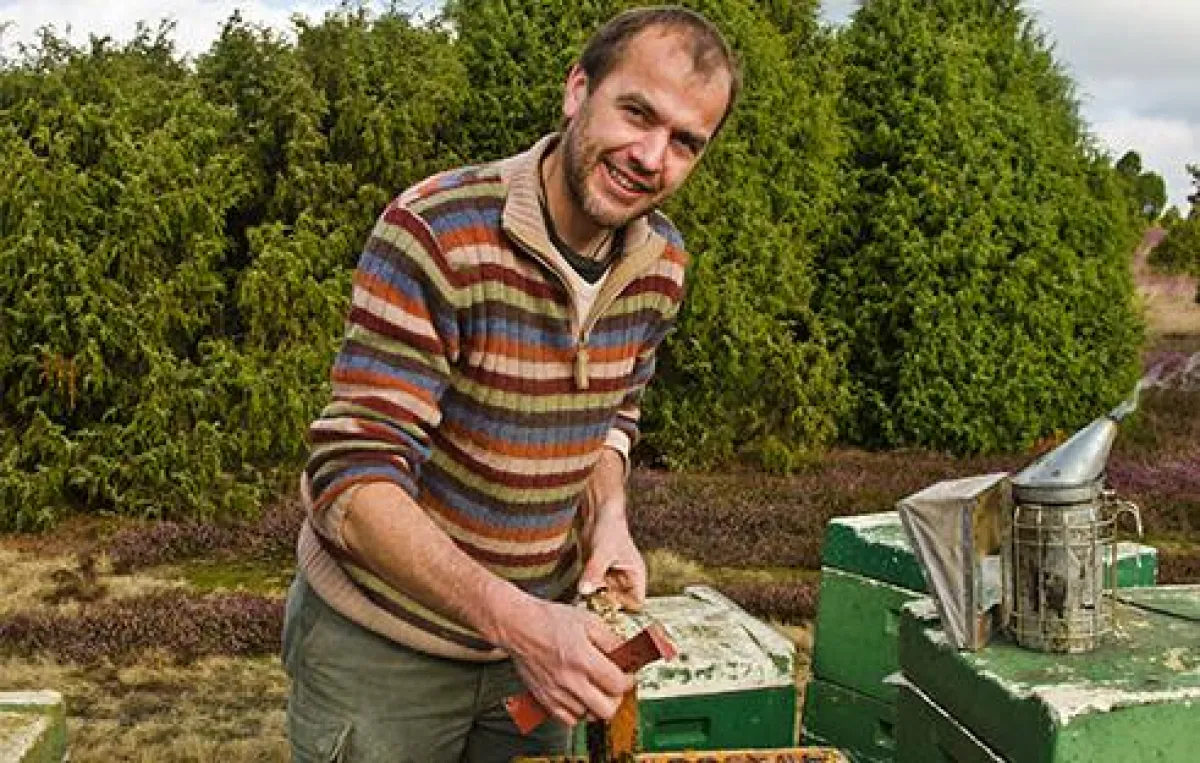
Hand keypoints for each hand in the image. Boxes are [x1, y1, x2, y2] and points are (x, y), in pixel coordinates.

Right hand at [496, 598, 634, 726]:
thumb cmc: (550, 621)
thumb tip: (629, 655)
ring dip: (596, 705)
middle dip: (616, 698)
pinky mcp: (544, 700)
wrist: (519, 626)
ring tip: (595, 689)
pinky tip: (579, 697)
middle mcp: (570, 680)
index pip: (617, 685)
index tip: (626, 675)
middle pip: (607, 709)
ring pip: (588, 717)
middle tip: (613, 686)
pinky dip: (578, 712)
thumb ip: (612, 640)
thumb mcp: (588, 621)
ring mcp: (556, 693)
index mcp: (583, 659)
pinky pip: (568, 721)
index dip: (628, 680)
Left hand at [579, 508, 646, 611]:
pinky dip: (588, 591)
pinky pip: (595, 590)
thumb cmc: (608, 529)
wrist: (596, 513)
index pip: (636, 603)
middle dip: (606, 606)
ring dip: (595, 600)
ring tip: (585, 594)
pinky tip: (579, 587)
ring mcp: (612, 577)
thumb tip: (584, 590)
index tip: (606, 604)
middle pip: (620, 604)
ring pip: (606, 599)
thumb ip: (594, 572)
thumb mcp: (601, 552)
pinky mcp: (599, 574)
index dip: (624, 607)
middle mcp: (626, 579)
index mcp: (636, 575)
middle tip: (591, 603)